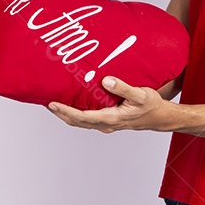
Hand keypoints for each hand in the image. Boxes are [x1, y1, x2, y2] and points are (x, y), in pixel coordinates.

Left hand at [48, 76, 165, 132]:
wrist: (159, 117)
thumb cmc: (151, 106)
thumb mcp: (140, 94)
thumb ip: (123, 87)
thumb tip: (106, 80)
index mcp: (111, 118)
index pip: (82, 116)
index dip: (65, 110)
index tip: (52, 104)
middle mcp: (106, 124)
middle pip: (76, 122)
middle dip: (60, 113)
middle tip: (45, 102)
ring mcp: (105, 124)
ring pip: (80, 122)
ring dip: (66, 114)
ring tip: (52, 103)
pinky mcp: (106, 121)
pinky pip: (86, 119)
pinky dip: (75, 113)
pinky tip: (70, 104)